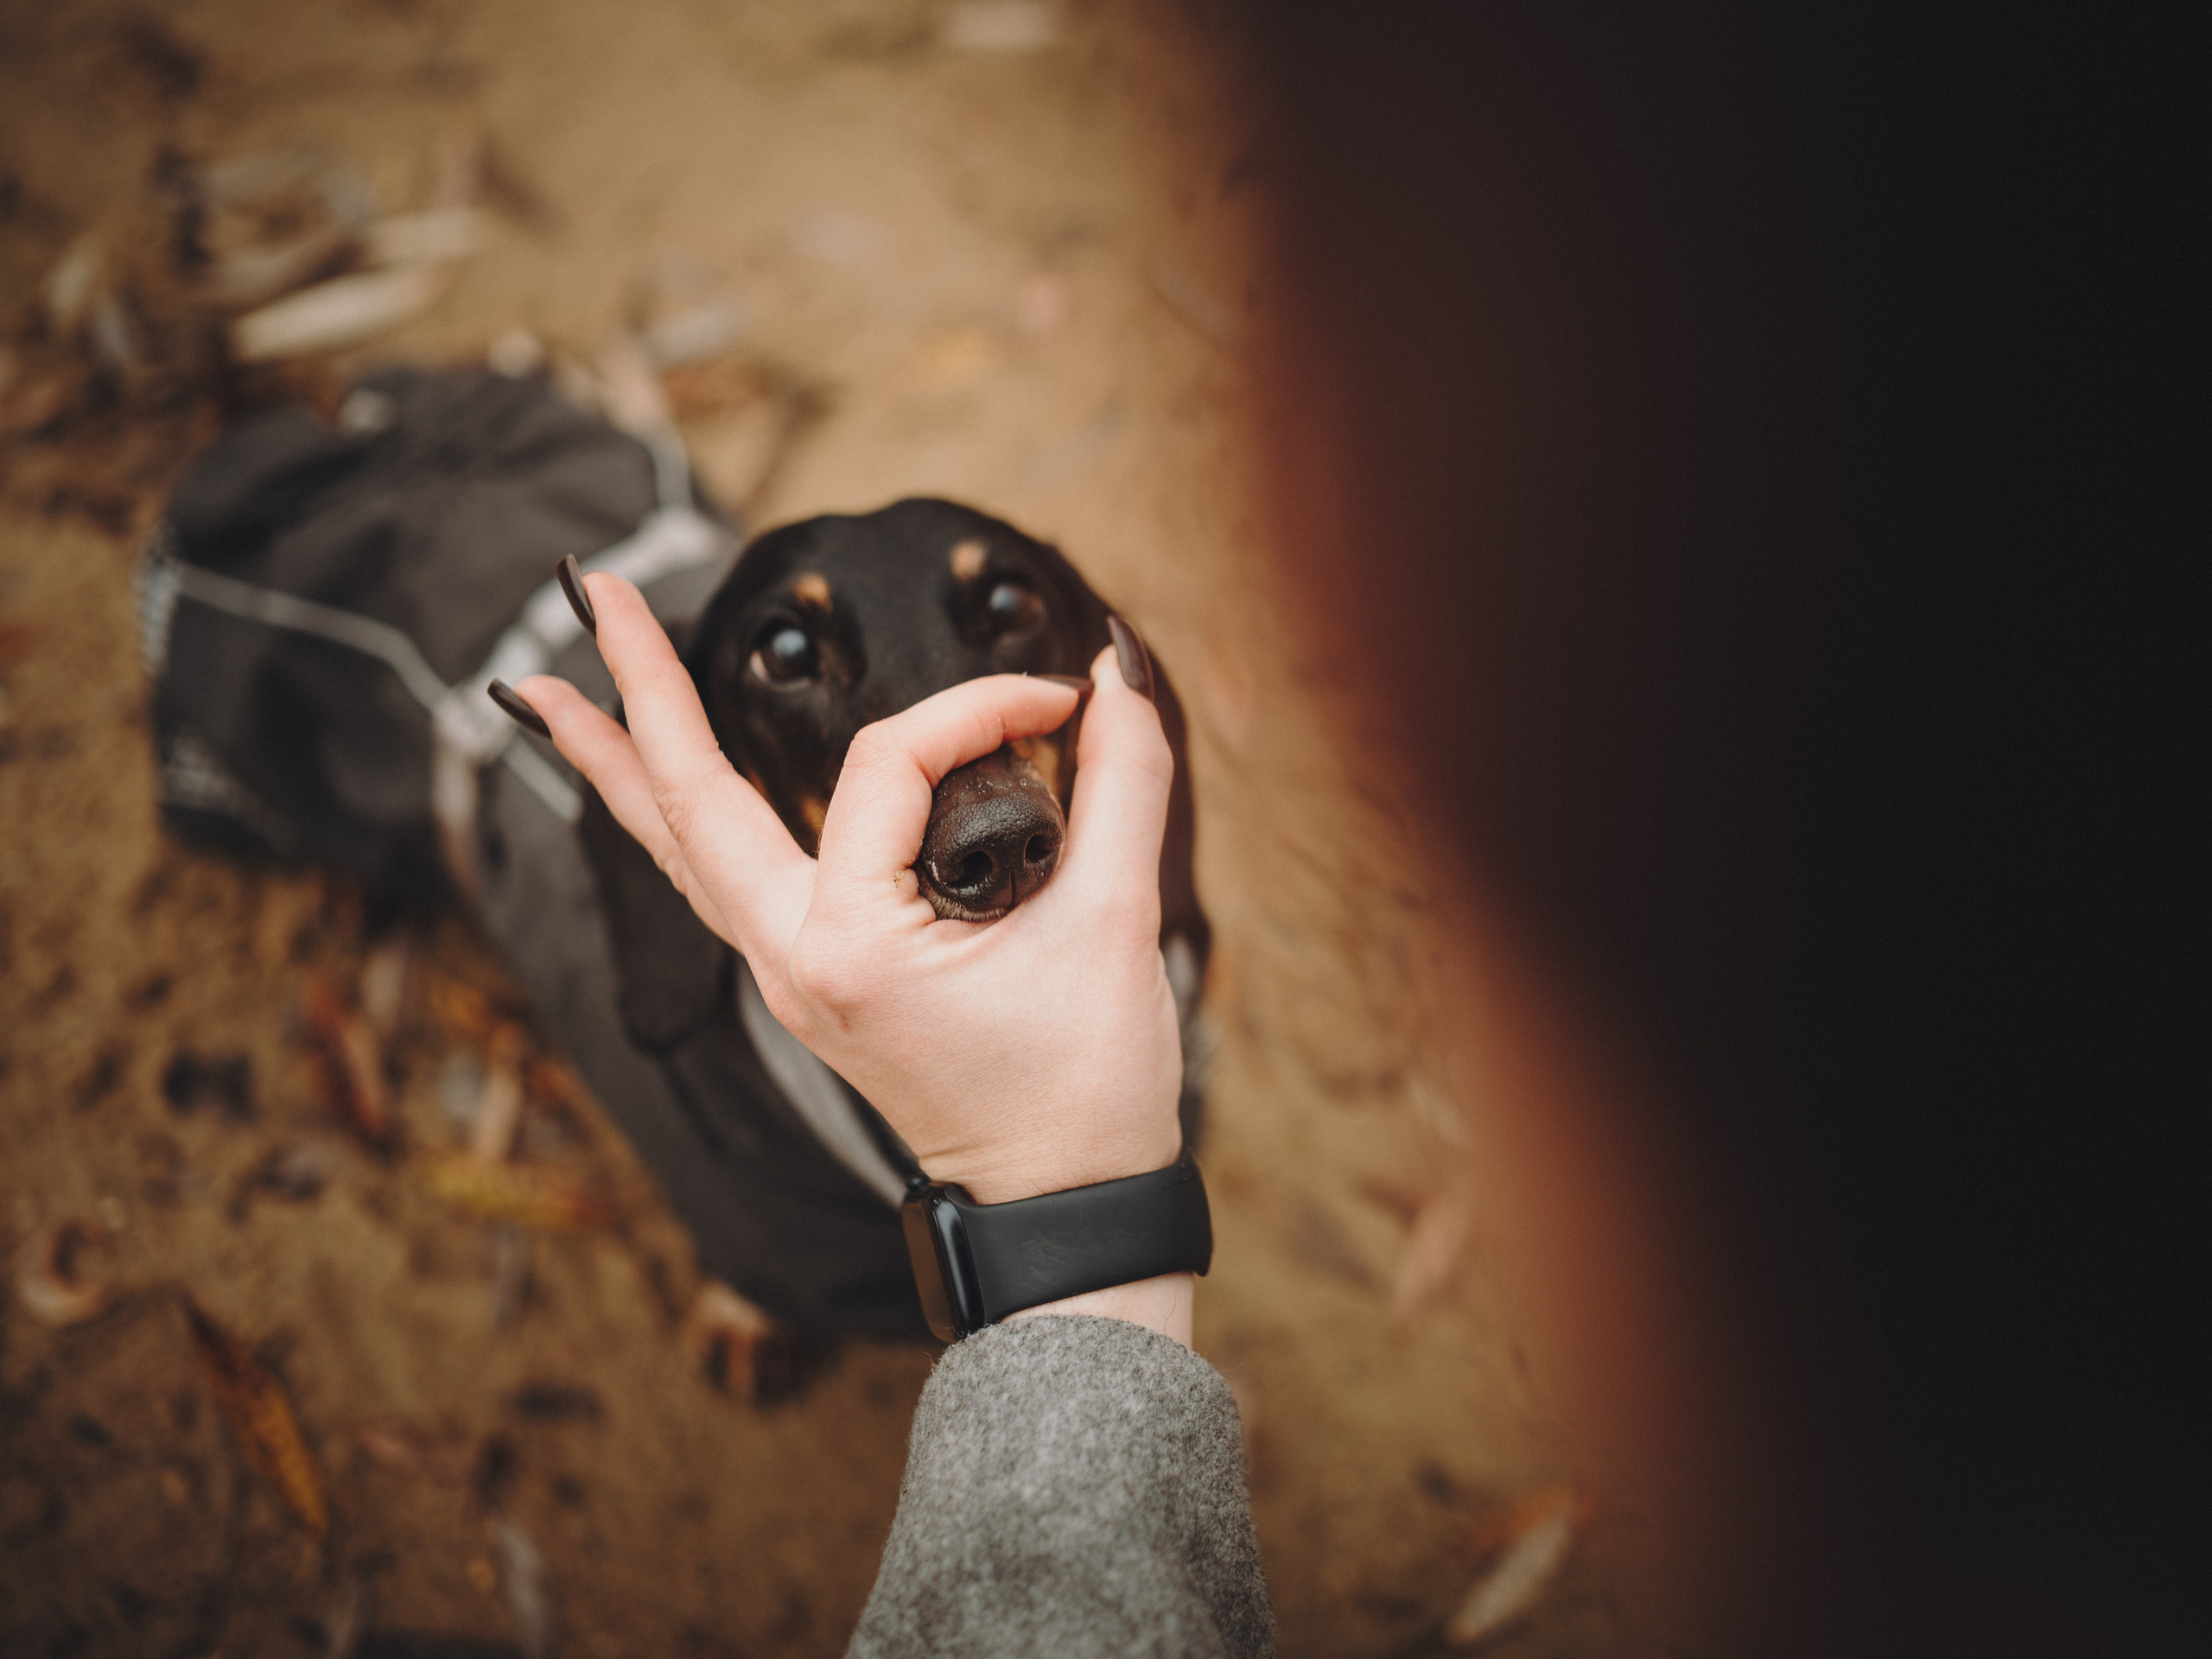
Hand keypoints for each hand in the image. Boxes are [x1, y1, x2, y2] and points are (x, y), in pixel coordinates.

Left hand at [515, 574, 1190, 1336]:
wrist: (1062, 1209)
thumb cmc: (1085, 1087)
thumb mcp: (1116, 923)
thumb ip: (1123, 783)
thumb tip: (1112, 675)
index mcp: (853, 945)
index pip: (892, 768)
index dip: (980, 709)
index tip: (1060, 707)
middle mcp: (793, 959)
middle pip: (689, 800)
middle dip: (640, 688)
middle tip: (597, 587)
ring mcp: (787, 976)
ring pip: (679, 848)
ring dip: (622, 761)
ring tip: (553, 687)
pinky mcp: (808, 983)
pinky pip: (717, 885)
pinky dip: (677, 824)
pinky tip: (652, 787)